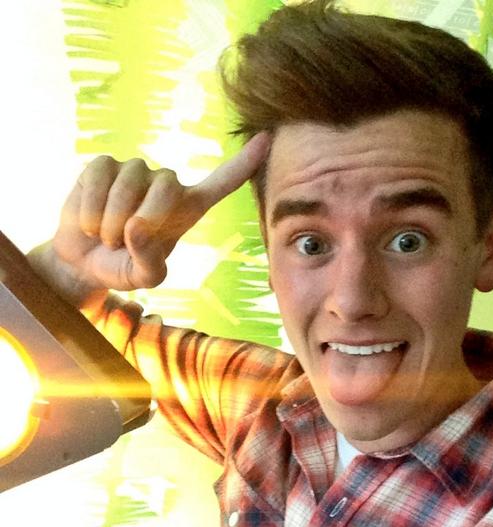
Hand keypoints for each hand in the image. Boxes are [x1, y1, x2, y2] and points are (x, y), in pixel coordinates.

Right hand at [46, 132, 270, 298]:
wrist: (84, 263)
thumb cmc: (122, 267)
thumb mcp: (143, 277)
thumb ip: (150, 262)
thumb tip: (137, 226)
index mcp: (186, 209)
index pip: (220, 183)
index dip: (242, 164)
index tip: (265, 140)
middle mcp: (165, 185)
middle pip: (168, 184)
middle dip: (147, 215)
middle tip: (123, 242)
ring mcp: (135, 171)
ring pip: (129, 181)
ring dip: (111, 218)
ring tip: (105, 237)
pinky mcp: (103, 165)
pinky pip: (100, 176)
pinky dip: (90, 207)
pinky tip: (87, 224)